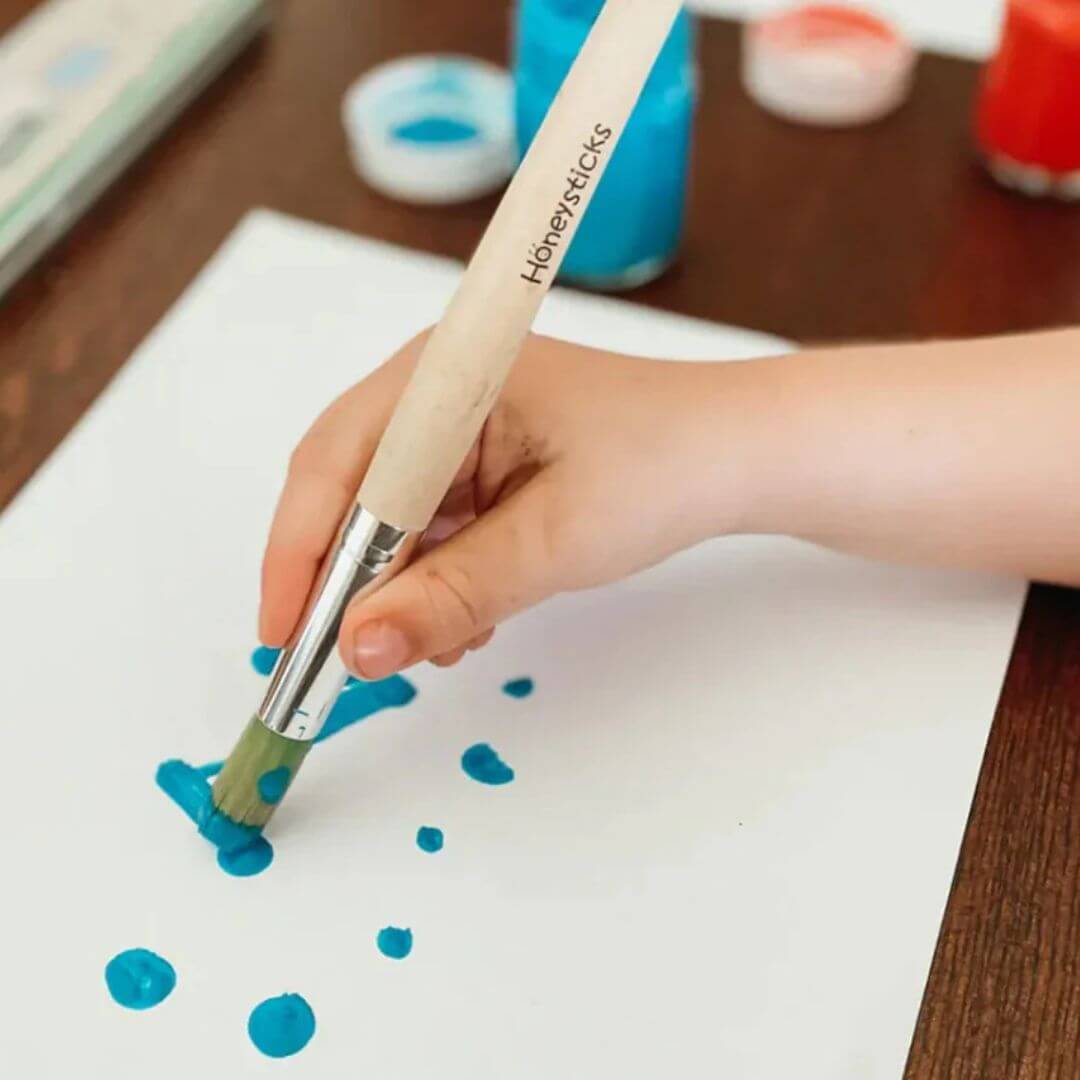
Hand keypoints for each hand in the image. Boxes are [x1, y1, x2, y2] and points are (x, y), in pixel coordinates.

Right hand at [259, 331, 760, 677]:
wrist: (740, 457)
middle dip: (345, 584)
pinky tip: (467, 622)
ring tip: (435, 644)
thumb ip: (450, 596)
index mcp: (443, 378)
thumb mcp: (551, 541)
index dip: (299, 555)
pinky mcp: (482, 469)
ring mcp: (458, 434)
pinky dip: (437, 583)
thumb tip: (357, 651)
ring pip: (390, 525)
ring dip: (399, 592)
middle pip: (351, 495)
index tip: (284, 638)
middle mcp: (437, 396)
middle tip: (342, 663)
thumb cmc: (664, 466)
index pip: (335, 467)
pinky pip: (432, 533)